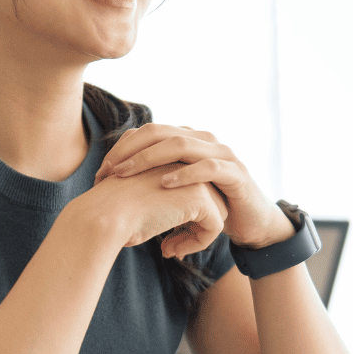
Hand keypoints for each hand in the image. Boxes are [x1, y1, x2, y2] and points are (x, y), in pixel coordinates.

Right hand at [80, 157, 228, 258]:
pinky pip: (215, 226)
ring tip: (170, 248)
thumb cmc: (108, 210)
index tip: (162, 235)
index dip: (181, 213)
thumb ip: (154, 195)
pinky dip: (197, 243)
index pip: (190, 186)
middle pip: (208, 197)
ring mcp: (192, 176)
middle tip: (168, 245)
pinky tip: (170, 250)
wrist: (103, 214)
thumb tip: (168, 212)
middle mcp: (182, 161)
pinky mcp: (199, 196)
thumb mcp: (134, 195)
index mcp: (166, 157)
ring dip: (196, 235)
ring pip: (216, 211)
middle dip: (193, 224)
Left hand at [94, 124, 293, 248]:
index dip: (123, 148)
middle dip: (130, 150)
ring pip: (181, 144)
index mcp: (187, 139)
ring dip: (150, 158)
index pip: (148, 132)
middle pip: (160, 132)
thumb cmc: (209, 205)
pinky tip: (165, 184)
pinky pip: (209, 168)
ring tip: (128, 174)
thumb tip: (115, 181)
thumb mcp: (176, 191)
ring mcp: (222, 153)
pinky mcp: (237, 173)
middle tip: (110, 171)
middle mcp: (203, 140)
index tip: (102, 171)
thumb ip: (152, 180)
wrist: (250, 221)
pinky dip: (185, 174)